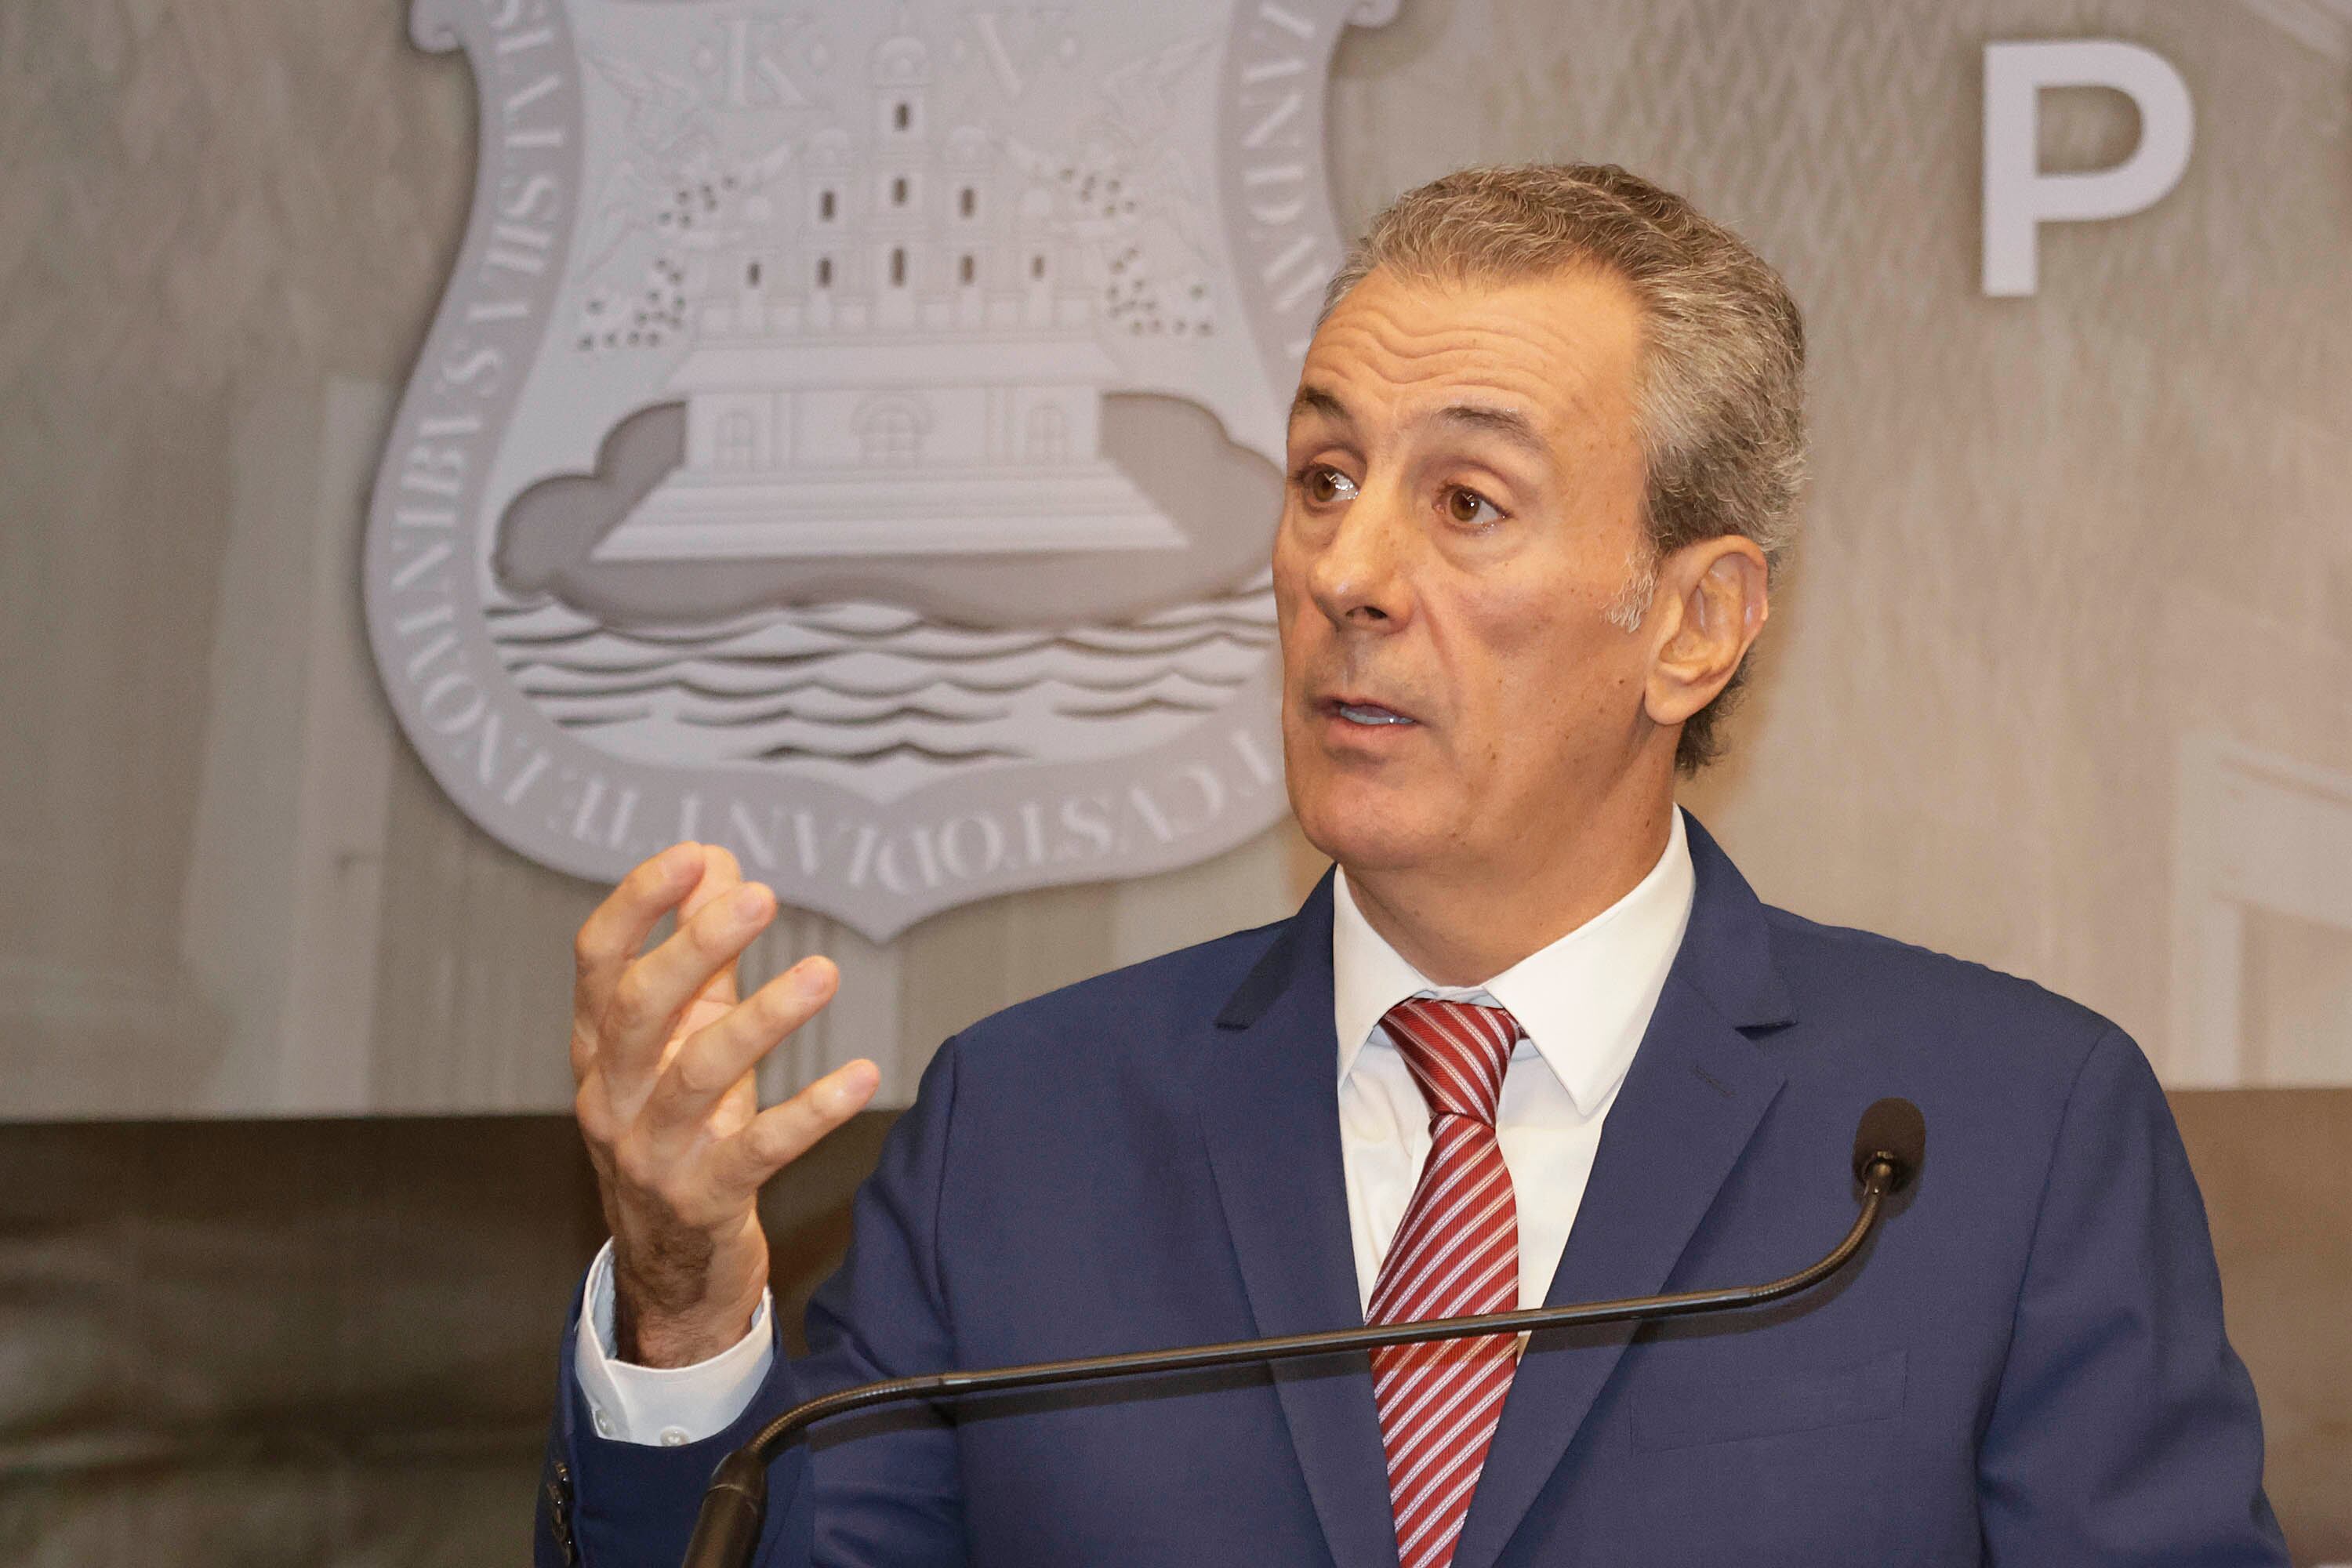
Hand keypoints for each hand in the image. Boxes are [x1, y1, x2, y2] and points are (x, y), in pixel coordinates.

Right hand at [570, 841, 879, 1366]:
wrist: (670, 1272)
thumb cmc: (680, 1133)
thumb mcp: (682, 1041)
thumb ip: (698, 954)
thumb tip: (718, 862)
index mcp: (600, 1049)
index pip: (597, 962)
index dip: (638, 904)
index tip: (693, 855)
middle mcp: (613, 1097)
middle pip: (639, 1009)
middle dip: (696, 947)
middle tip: (762, 899)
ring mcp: (651, 1155)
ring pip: (698, 1075)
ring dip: (763, 1019)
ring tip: (824, 974)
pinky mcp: (703, 1202)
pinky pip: (759, 1150)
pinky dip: (812, 1111)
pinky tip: (862, 1076)